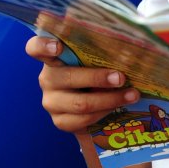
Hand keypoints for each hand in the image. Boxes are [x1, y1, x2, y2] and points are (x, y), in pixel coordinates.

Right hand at [25, 35, 139, 134]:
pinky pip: (84, 119)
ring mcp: (51, 101)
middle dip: (98, 78)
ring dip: (110, 99)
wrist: (90, 106)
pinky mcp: (60, 121)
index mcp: (53, 58)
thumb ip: (99, 54)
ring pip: (80, 103)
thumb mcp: (93, 61)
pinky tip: (118, 106)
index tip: (58, 46)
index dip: (43, 46)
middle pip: (68, 78)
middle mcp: (48, 79)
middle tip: (121, 78)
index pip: (35, 48)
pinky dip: (105, 112)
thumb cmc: (94, 73)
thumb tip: (127, 51)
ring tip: (132, 94)